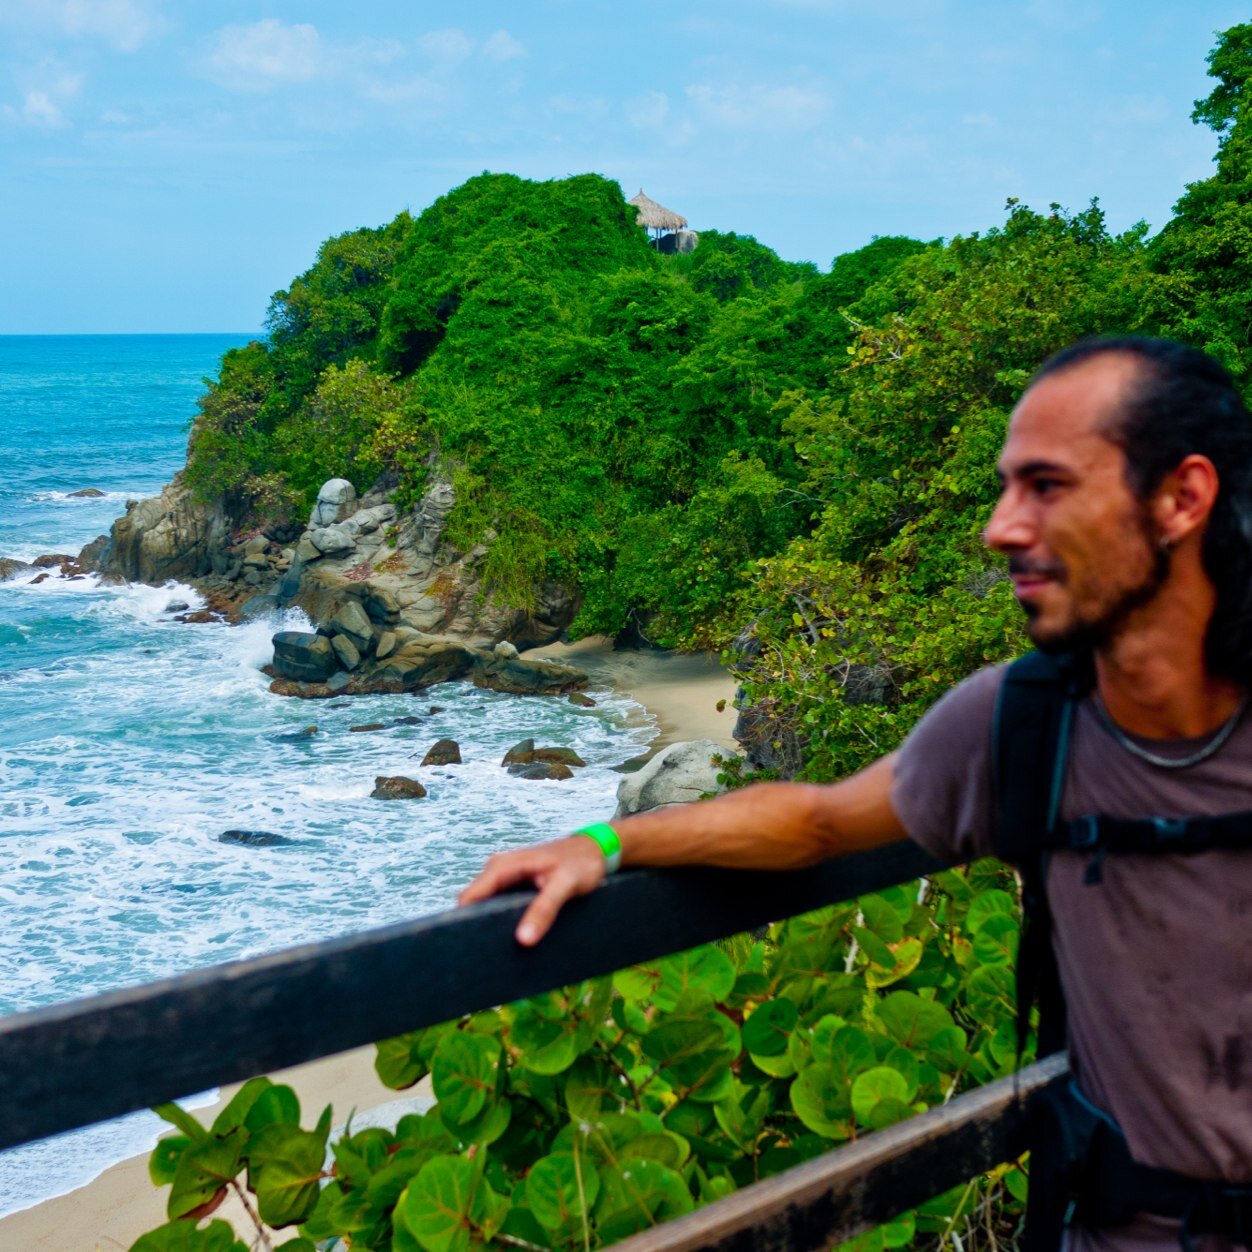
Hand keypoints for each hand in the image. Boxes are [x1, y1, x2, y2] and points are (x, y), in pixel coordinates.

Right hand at [457, 834, 607, 945]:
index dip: (465, 920)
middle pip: (475, 903)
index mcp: (504, 866)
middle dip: (477, 926)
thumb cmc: (581, 863)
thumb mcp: (565, 885)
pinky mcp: (514, 886)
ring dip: (489, 925)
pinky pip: (499, 905)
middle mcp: (498, 870)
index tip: (469, 946)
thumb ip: (545, 909)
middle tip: (486, 955)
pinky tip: (511, 938)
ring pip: (486, 906)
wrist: (595, 850)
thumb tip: (523, 940)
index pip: (470, 896)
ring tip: (498, 951)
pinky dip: (502, 920)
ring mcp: (505, 878)